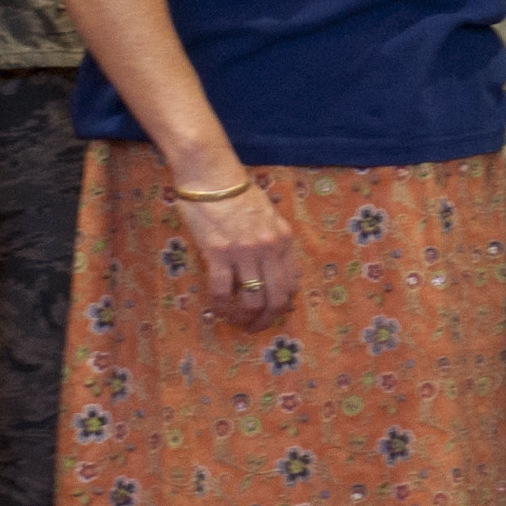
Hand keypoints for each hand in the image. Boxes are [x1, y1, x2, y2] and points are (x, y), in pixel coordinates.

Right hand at [175, 180, 300, 332]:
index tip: (270, 314)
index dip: (282, 306)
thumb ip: (273, 242)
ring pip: (251, 300)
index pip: (292, 284)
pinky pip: (222, 291)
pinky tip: (216, 310)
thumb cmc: (238, 194)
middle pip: (275, 298)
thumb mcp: (268, 217)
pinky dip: (220, 306)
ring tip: (234, 322)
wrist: (213, 175)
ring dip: (243, 318)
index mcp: (284, 240)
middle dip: (266, 320)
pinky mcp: (219, 252)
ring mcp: (245, 252)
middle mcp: (269, 248)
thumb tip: (273, 271)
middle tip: (253, 329)